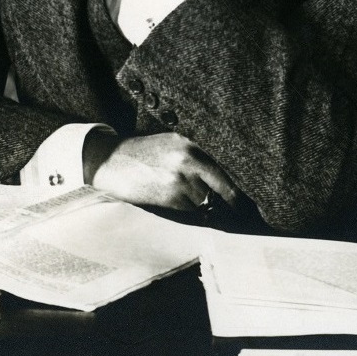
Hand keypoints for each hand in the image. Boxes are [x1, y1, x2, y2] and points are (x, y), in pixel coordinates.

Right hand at [88, 131, 239, 210]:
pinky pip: (191, 210)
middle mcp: (189, 161)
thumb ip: (196, 155)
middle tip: (240, 213)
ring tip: (188, 201)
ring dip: (204, 206)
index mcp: (191, 145)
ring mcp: (180, 181)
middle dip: (229, 202)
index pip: (225, 171)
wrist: (110, 161)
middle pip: (222, 189)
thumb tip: (224, 176)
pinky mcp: (170, 198)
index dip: (238, 190)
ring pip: (206, 202)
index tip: (247, 202)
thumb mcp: (171, 142)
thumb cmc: (141, 153)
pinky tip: (175, 201)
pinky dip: (189, 211)